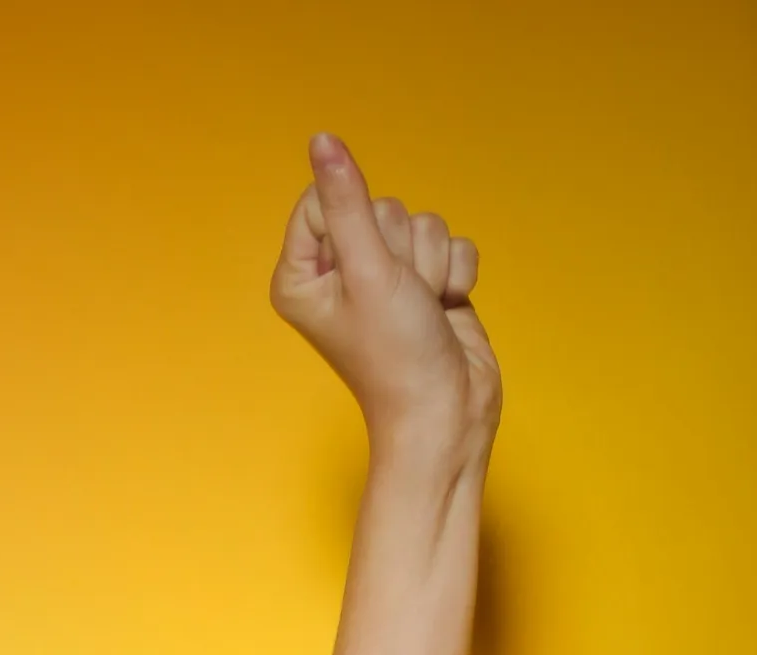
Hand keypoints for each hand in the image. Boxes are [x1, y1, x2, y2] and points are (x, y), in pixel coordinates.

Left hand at [269, 133, 501, 467]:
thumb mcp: (368, 270)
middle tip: (398, 301)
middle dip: (401, 252)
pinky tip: (444, 312)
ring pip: (421, 222)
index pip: (324, 197)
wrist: (446, 412)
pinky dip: (455, 276)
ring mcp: (385, 278)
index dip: (355, 224)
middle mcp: (339, 272)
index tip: (363, 275)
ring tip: (421, 311)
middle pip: (380, 207)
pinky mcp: (426, 282)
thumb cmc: (395, 357)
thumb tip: (322, 140)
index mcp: (301, 274)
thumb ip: (346, 200)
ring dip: (431, 266)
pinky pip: (453, 241)